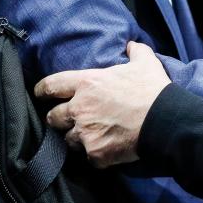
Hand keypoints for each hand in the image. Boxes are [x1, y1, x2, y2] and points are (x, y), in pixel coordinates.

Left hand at [34, 42, 169, 167]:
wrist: (164, 120)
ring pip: (68, 140)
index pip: (51, 86)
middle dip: (58, 119)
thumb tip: (131, 45)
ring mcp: (85, 133)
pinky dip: (96, 154)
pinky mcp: (95, 153)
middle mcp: (79, 109)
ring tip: (90, 137)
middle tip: (68, 119)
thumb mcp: (145, 62)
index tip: (39, 94)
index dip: (42, 90)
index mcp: (86, 84)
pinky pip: (88, 157)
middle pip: (53, 117)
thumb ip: (135, 52)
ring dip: (77, 138)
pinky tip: (106, 150)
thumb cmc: (152, 89)